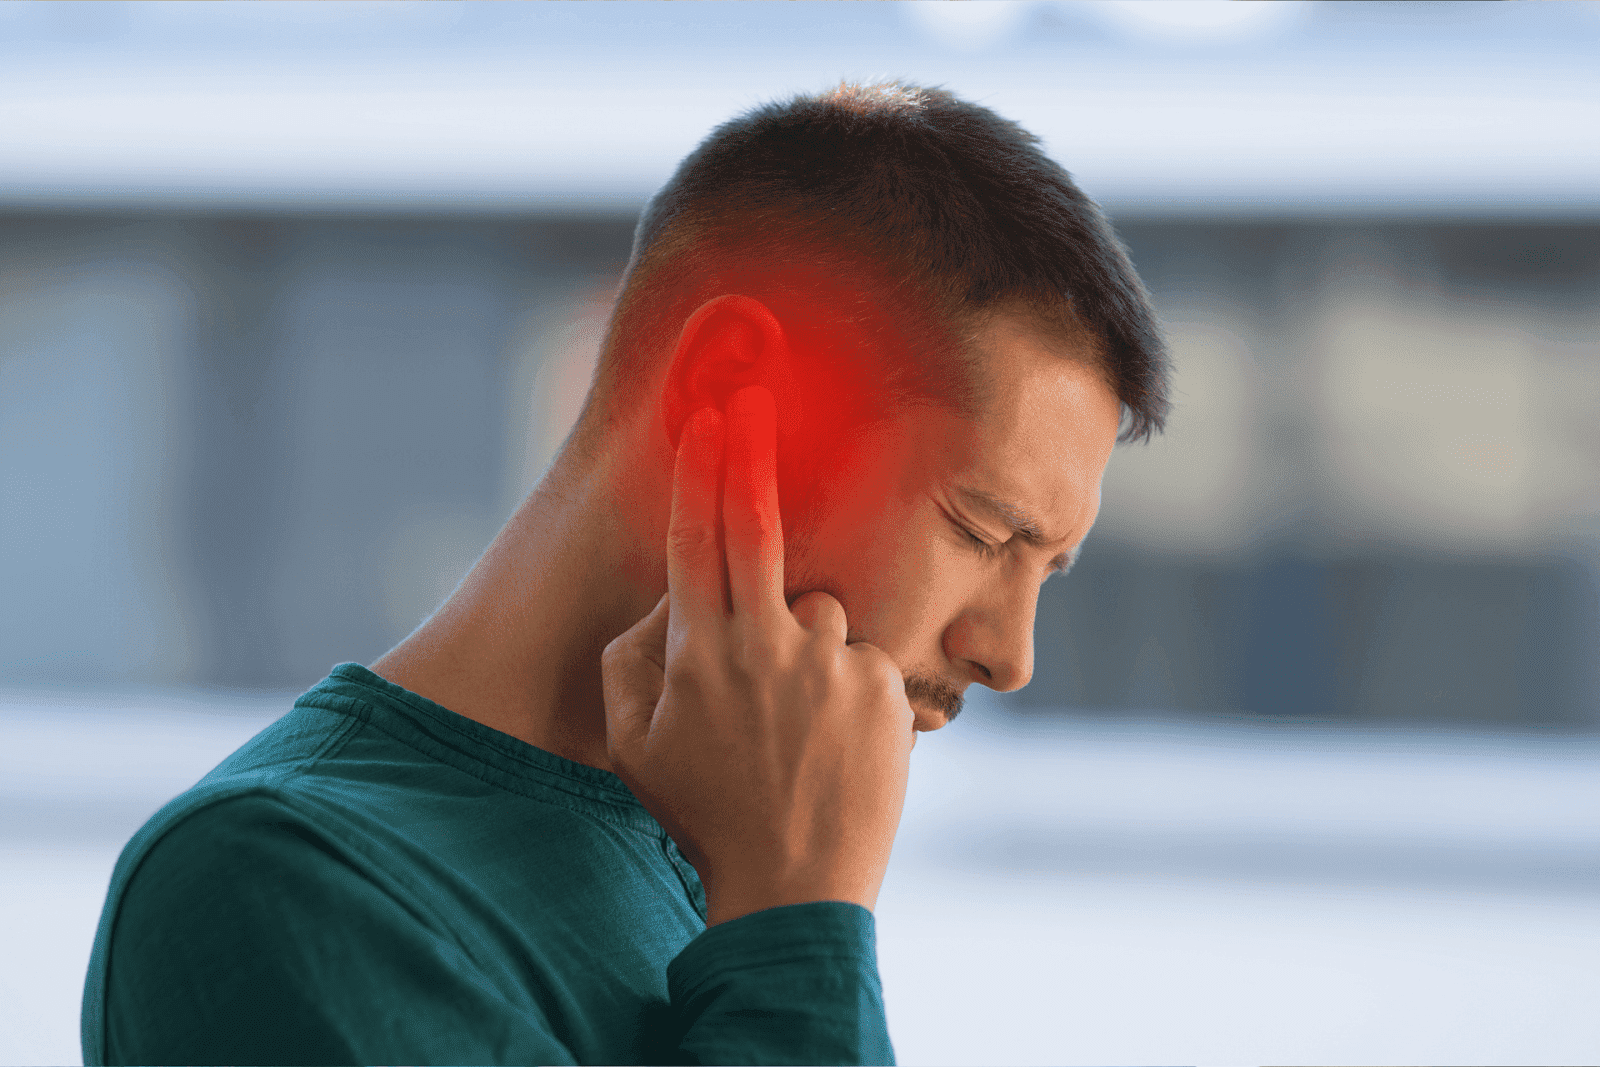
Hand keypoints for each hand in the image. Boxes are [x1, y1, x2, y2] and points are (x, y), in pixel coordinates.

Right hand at [600, 384, 915, 925]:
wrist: (794, 882)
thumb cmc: (703, 812)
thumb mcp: (632, 745)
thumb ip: (631, 658)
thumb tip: (667, 600)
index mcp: (700, 651)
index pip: (698, 537)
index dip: (702, 470)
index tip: (709, 417)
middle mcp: (766, 643)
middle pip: (759, 526)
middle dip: (751, 454)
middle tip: (754, 399)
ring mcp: (830, 662)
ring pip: (819, 610)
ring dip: (805, 641)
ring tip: (794, 723)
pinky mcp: (881, 687)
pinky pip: (859, 657)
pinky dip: (845, 684)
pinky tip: (832, 742)